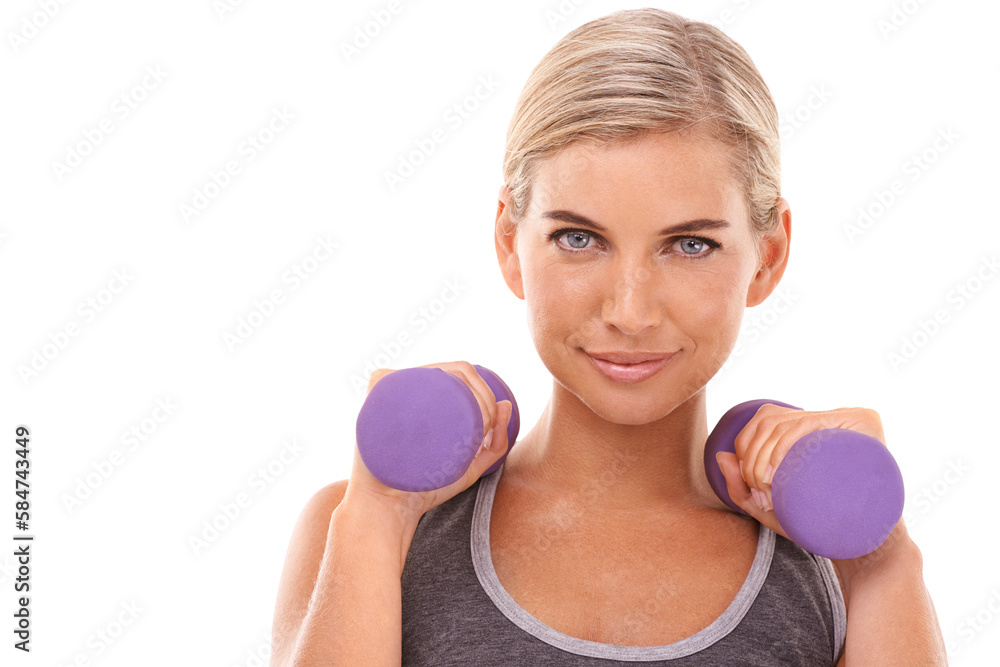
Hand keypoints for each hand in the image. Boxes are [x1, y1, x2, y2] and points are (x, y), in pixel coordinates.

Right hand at [347, 361, 513, 523]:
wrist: (389, 508)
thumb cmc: (426, 488)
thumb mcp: (469, 467)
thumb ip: (494, 443)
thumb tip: (506, 404)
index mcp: (424, 398)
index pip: (459, 375)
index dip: (484, 392)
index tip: (490, 426)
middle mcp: (406, 388)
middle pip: (451, 370)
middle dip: (480, 393)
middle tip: (483, 427)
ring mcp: (388, 390)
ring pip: (432, 370)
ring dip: (463, 389)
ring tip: (469, 424)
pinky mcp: (374, 394)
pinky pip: (398, 375)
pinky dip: (426, 381)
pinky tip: (441, 406)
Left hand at [714, 404, 886, 540]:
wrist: (863, 546)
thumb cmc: (817, 525)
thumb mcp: (770, 510)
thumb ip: (741, 487)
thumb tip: (720, 455)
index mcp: (811, 428)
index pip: (764, 421)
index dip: (747, 448)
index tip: (753, 486)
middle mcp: (832, 417)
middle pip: (770, 420)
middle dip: (752, 457)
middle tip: (762, 493)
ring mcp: (851, 418)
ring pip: (785, 423)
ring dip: (764, 456)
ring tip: (770, 489)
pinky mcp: (864, 425)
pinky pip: (807, 425)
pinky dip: (782, 446)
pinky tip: (776, 472)